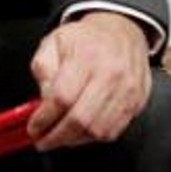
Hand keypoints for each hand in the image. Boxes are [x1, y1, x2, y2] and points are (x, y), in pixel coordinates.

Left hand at [27, 12, 150, 150]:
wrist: (122, 30)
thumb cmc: (86, 38)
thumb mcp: (53, 42)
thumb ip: (43, 70)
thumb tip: (43, 101)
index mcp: (86, 56)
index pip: (62, 97)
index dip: (44, 118)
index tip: (33, 128)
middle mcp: (110, 73)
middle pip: (81, 119)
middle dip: (57, 137)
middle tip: (43, 141)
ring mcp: (127, 90)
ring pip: (98, 130)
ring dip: (74, 140)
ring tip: (60, 138)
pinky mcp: (137, 101)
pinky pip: (113, 131)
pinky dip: (93, 138)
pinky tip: (80, 133)